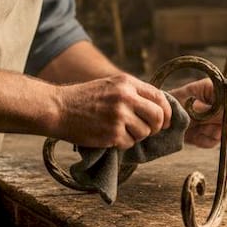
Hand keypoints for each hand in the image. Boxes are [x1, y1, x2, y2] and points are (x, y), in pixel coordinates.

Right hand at [52, 73, 171, 148]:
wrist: (59, 108)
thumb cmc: (84, 98)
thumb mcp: (111, 85)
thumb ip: (133, 93)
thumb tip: (159, 108)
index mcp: (127, 83)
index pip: (159, 97)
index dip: (167, 112)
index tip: (166, 121)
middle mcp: (125, 97)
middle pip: (158, 116)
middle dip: (157, 127)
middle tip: (148, 130)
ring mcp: (119, 116)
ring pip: (145, 132)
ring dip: (136, 135)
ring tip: (120, 130)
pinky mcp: (111, 133)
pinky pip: (130, 143)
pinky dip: (123, 143)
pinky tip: (110, 136)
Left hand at [167, 77, 226, 148]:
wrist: (158, 120)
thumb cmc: (174, 105)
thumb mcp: (193, 107)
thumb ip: (214, 112)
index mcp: (218, 89)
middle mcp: (219, 102)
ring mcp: (214, 117)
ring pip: (224, 132)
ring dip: (210, 134)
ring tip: (196, 128)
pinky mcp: (208, 130)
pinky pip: (213, 141)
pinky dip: (204, 140)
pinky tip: (194, 135)